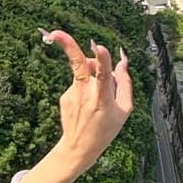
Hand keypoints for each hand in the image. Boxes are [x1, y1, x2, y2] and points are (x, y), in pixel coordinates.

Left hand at [43, 30, 132, 175]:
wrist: (78, 148)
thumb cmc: (105, 129)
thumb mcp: (124, 110)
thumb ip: (126, 84)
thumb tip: (122, 62)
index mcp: (102, 99)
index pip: (103, 75)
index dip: (103, 60)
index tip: (100, 47)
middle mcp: (85, 95)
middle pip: (80, 62)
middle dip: (68, 45)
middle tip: (56, 35)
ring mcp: (72, 95)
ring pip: (83, 70)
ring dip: (92, 72)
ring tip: (99, 94)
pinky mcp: (65, 96)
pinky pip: (79, 82)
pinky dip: (86, 87)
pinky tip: (88, 104)